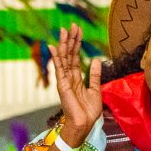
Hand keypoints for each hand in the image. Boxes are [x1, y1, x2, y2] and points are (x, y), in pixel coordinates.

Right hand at [48, 24, 102, 146]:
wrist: (84, 124)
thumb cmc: (89, 111)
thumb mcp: (96, 89)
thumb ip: (95, 75)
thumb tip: (97, 59)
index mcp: (76, 78)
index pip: (76, 57)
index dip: (77, 44)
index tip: (79, 31)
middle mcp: (69, 77)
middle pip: (69, 54)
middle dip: (71, 40)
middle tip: (72, 25)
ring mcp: (64, 80)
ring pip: (64, 58)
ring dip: (64, 44)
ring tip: (64, 30)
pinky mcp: (62, 85)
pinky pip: (59, 68)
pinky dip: (57, 57)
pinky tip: (53, 47)